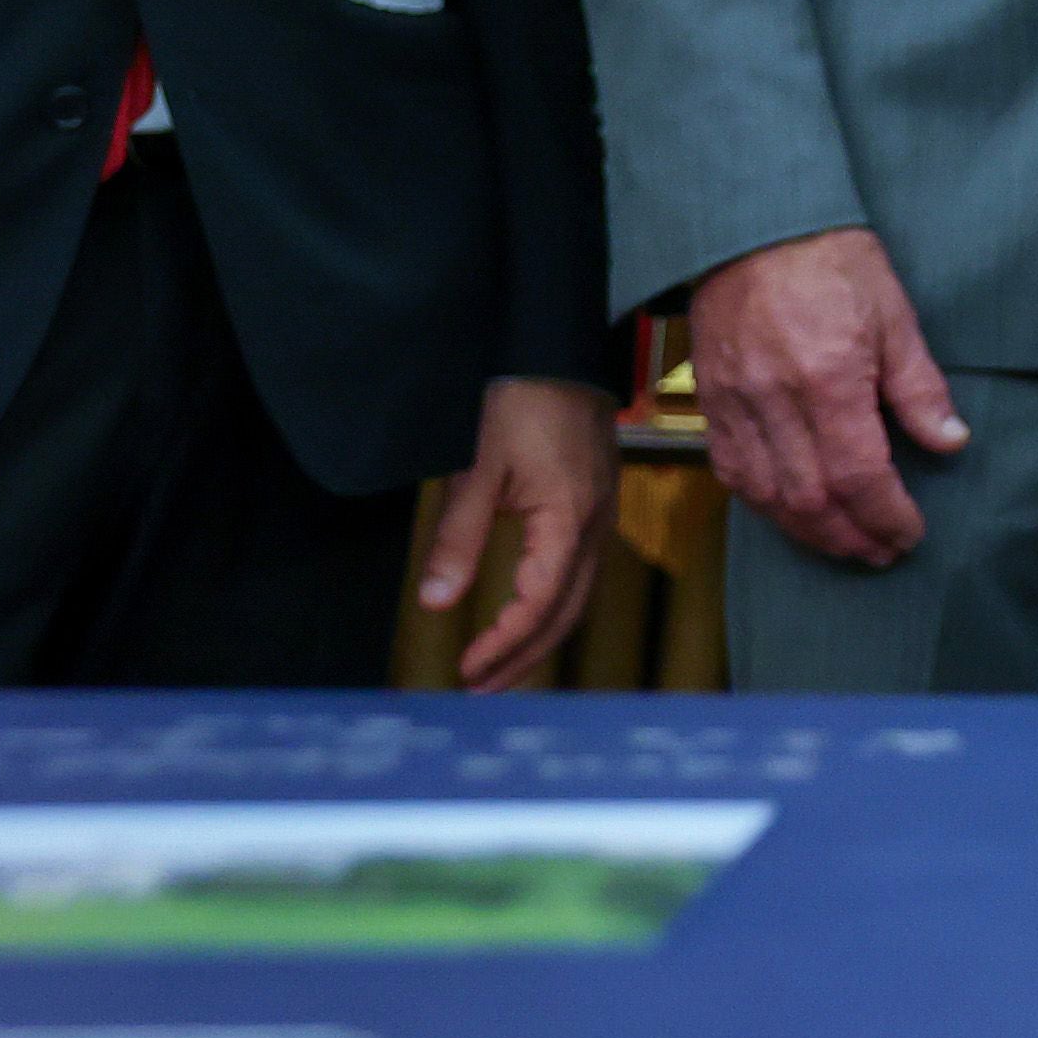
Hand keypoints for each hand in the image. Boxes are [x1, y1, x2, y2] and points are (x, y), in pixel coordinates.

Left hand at [419, 377, 619, 689]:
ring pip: (580, 595)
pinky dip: (555, 605)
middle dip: (526, 656)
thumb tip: (436, 602)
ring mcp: (602, 513)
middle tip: (481, 688)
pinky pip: (582, 571)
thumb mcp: (476, 468)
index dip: (503, 644)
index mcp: (568, 519)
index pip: (539, 603)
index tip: (466, 670)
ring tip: (501, 664)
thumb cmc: (516, 401)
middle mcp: (595, 525)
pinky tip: (529, 611)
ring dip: (541, 636)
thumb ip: (458, 537)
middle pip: (568, 612)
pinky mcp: (597, 502)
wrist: (555, 348)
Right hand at [687, 225, 965, 568]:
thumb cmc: (832, 261)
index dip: (886, 515)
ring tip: (846, 544)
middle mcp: (774, 400)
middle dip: (851, 536)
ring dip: (808, 532)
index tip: (909, 533)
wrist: (753, 226)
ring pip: (767, 496)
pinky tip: (792, 513)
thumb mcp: (894, 314)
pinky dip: (764, 504)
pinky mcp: (710, 402)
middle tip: (883, 552)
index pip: (858, 474)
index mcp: (828, 378)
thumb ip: (918, 386)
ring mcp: (734, 404)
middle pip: (810, 498)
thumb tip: (951, 441)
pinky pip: (732, 472)